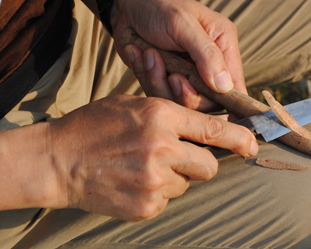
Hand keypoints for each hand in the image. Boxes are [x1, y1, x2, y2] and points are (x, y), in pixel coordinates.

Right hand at [48, 95, 257, 220]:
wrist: (57, 160)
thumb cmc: (94, 125)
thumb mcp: (133, 104)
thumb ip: (171, 114)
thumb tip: (205, 129)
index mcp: (160, 116)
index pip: (214, 129)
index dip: (240, 138)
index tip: (254, 145)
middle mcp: (162, 148)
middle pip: (209, 165)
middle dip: (203, 162)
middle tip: (183, 157)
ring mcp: (153, 180)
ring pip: (187, 183)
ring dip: (176, 176)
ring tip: (145, 166)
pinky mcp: (145, 206)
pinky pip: (168, 199)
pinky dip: (158, 192)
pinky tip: (134, 180)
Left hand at [111, 0, 246, 105]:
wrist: (124, 3)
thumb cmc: (157, 5)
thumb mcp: (182, 24)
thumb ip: (206, 54)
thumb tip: (225, 87)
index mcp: (223, 43)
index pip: (234, 86)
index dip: (222, 99)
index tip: (195, 94)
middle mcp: (210, 61)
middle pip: (207, 101)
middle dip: (183, 93)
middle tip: (170, 75)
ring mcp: (187, 72)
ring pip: (180, 101)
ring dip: (159, 81)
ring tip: (149, 55)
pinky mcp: (166, 77)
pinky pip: (159, 94)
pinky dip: (146, 76)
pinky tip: (140, 55)